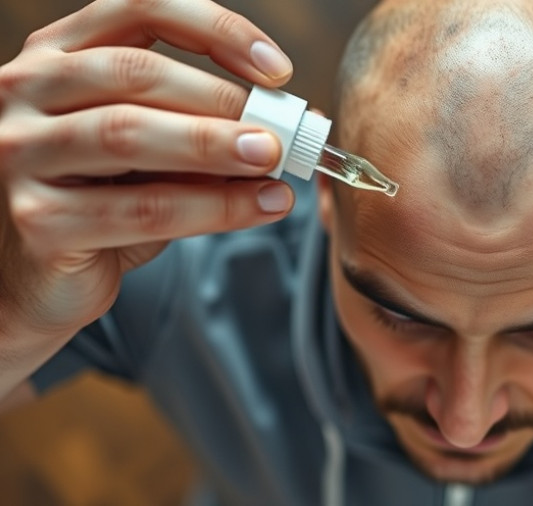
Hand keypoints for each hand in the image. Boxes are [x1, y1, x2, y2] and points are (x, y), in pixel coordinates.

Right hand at [0, 0, 295, 334]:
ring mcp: (21, 153)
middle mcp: (24, 92)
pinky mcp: (37, 219)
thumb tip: (285, 128)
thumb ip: (196, 131)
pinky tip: (259, 207)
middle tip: (281, 130)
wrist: (33, 284)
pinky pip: (140, 208)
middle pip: (133, 72)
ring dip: (214, 146)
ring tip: (272, 161)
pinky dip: (212, 207)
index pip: (138, 10)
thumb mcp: (148, 157)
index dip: (215, 30)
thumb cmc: (96, 206)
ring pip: (130, 134)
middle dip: (220, 99)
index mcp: (56, 57)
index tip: (278, 71)